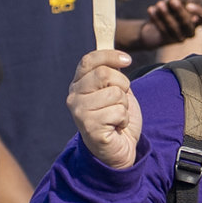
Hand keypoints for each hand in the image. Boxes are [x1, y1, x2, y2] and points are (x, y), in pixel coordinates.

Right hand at [69, 49, 143, 168]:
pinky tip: (116, 127)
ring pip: (115, 94)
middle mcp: (74, 96)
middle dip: (122, 86)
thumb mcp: (115, 89)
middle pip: (105, 75)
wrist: (120, 148)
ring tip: (117, 116)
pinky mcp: (90, 127)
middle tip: (120, 100)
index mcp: (78, 84)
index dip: (110, 56)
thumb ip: (112, 72)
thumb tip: (118, 53)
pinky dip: (123, 119)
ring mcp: (79, 112)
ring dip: (123, 106)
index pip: (89, 60)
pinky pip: (118, 112)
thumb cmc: (117, 117)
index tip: (127, 60)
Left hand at [142, 0, 201, 49]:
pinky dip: (156, 18)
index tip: (189, 5)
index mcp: (199, 20)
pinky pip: (162, 29)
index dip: (200, 13)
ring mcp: (180, 37)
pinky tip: (151, 9)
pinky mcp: (168, 40)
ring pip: (173, 27)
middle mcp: (191, 31)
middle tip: (173, 0)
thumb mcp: (177, 3)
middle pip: (187, 23)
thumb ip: (179, 0)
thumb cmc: (171, 10)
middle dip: (179, 11)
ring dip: (165, 14)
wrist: (156, 26)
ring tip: (159, 4)